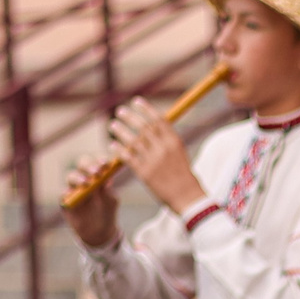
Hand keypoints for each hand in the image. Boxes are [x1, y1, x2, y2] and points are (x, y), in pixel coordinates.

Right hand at [61, 153, 122, 247]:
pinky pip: (63, 193)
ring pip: (70, 176)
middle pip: (82, 164)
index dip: (99, 160)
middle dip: (88, 165)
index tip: (105, 164)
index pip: (97, 162)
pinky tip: (73, 194)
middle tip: (96, 172)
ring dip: (78, 177)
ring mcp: (74, 188)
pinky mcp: (65, 201)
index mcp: (98, 175)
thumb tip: (104, 178)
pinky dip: (67, 192)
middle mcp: (84, 178)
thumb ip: (108, 190)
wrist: (100, 232)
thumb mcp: (111, 200)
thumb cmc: (107, 212)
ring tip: (86, 183)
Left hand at [109, 98, 208, 217]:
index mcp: (174, 141)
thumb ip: (167, 139)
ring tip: (112, 125)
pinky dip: (119, 149)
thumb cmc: (183, 175)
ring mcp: (154, 160)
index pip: (158, 119)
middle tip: (120, 111)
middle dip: (130, 117)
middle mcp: (164, 148)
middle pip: (143, 127)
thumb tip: (155, 124)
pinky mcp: (144, 173)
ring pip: (133, 140)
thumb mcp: (180, 153)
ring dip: (121, 130)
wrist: (186, 197)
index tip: (136, 101)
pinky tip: (113, 144)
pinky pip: (128, 157)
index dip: (146, 108)